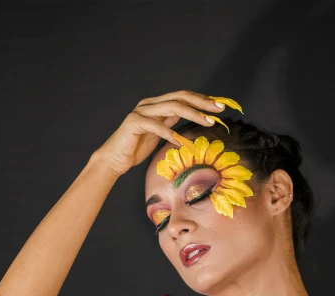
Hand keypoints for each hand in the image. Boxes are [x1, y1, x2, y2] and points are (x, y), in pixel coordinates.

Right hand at [91, 90, 225, 176]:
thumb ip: (171, 122)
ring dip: (193, 114)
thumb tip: (189, 115)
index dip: (201, 100)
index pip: (183, 97)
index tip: (219, 106)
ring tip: (208, 122)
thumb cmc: (137, 149)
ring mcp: (141, 111)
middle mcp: (149, 104)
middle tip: (220, 110)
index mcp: (156, 104)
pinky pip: (156, 126)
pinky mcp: (134, 123)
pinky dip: (171, 133)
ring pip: (171, 107)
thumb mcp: (159, 133)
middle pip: (180, 97)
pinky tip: (182, 141)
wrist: (115, 160)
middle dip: (202, 103)